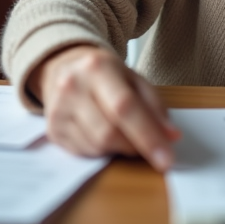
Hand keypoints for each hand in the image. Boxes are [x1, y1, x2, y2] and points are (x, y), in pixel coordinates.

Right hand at [28, 44, 180, 169]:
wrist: (64, 66)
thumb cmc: (104, 73)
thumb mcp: (133, 78)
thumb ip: (154, 106)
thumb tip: (171, 136)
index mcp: (97, 67)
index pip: (125, 107)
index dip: (147, 135)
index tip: (166, 158)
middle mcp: (72, 87)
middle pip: (108, 132)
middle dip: (136, 147)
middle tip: (152, 151)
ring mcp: (58, 109)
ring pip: (96, 146)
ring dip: (119, 149)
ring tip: (124, 134)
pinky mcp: (52, 130)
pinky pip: (84, 152)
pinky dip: (102, 151)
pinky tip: (104, 135)